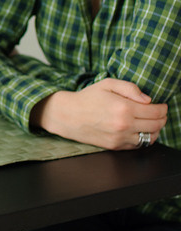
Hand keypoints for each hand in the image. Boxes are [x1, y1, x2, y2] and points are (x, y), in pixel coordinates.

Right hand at [31, 78, 167, 149]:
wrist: (67, 115)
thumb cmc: (87, 98)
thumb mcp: (107, 84)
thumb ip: (130, 88)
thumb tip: (148, 100)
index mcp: (124, 108)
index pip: (156, 111)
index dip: (163, 108)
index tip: (161, 105)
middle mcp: (124, 125)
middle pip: (157, 125)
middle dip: (162, 118)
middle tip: (159, 113)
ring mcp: (120, 138)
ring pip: (151, 137)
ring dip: (155, 130)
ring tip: (150, 122)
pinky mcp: (115, 146)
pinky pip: (138, 145)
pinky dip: (143, 138)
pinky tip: (139, 130)